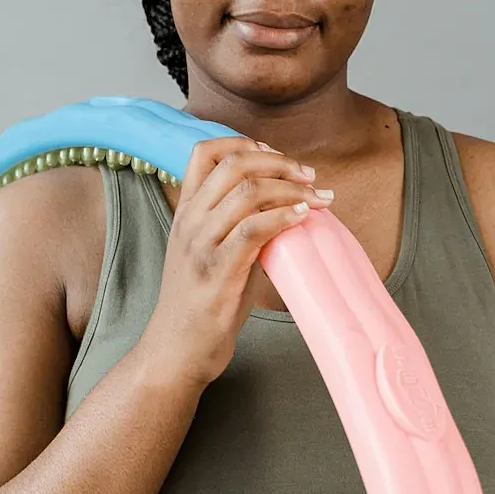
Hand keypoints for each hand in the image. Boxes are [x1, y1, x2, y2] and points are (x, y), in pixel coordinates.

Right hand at [138, 136, 332, 387]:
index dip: (245, 143)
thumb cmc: (200, 305)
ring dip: (293, 189)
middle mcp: (190, 221)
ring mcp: (201, 245)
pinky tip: (303, 218)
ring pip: (249, 191)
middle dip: (280, 162)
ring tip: (319, 200)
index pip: (204, 151)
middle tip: (310, 177)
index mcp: (186, 212)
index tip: (277, 156)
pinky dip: (284, 216)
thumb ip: (238, 226)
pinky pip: (254, 228)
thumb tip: (285, 208)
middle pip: (234, 163)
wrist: (176, 350)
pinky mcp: (218, 271)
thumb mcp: (211, 253)